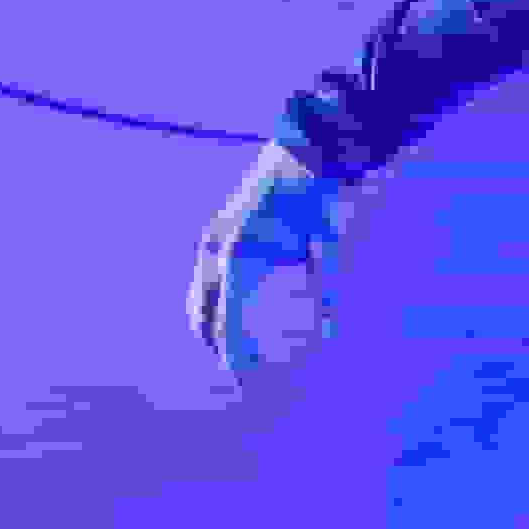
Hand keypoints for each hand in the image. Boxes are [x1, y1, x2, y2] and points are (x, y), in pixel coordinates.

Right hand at [187, 141, 346, 378]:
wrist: (307, 150)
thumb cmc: (320, 199)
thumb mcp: (328, 248)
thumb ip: (326, 291)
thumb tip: (330, 334)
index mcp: (240, 256)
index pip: (226, 318)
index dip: (233, 351)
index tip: (240, 377)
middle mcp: (217, 246)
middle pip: (201, 310)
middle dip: (215, 343)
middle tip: (238, 375)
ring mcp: (212, 236)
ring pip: (197, 293)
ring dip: (208, 324)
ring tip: (228, 353)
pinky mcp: (216, 229)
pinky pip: (205, 275)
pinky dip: (210, 300)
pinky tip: (227, 316)